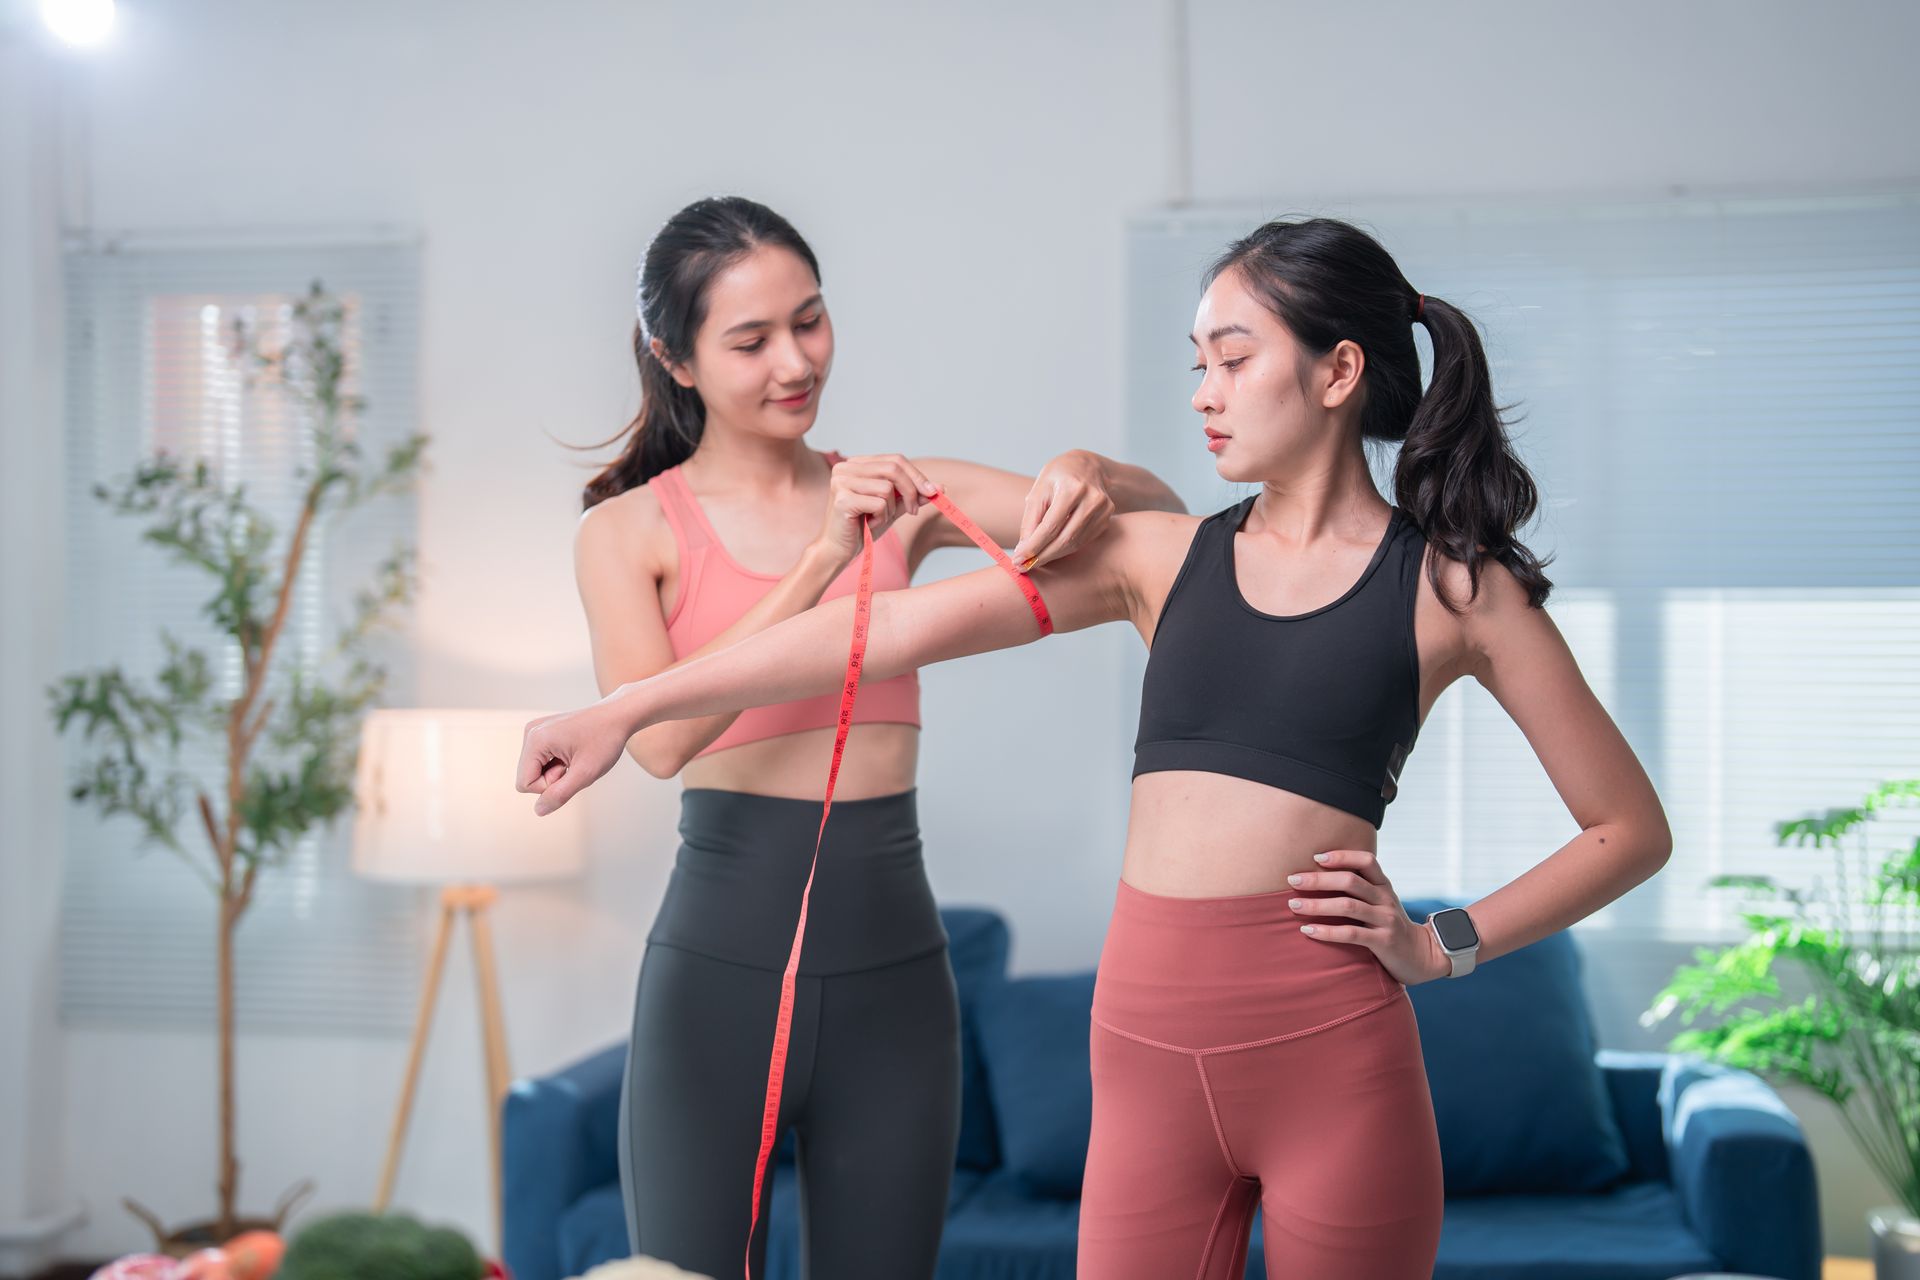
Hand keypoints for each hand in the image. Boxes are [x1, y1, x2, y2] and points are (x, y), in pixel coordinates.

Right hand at [515, 697, 635, 815]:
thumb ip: (560, 794)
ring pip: (535, 770)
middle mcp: (530, 732)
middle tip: (575, 763)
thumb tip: (539, 810)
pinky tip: (573, 753)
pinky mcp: (544, 733)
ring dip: (556, 772)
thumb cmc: (605, 740)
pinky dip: (557, 763)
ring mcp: (536, 731)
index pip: (524, 784)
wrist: (618, 716)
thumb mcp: (585, 773)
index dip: (550, 786)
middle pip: (528, 777)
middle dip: (553, 778)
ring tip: (575, 757)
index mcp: (535, 740)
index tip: (570, 769)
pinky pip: (542, 761)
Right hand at [814, 452, 939, 565]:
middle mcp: (845, 467)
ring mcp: (841, 481)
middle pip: (894, 468)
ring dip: (891, 509)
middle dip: (911, 490)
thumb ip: (912, 495)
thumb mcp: (893, 508)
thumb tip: (939, 487)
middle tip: (913, 512)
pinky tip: (869, 524)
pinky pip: (879, 503)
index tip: (933, 492)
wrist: (839, 551)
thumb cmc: (863, 528)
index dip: (917, 475)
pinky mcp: (842, 498)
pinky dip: (881, 517)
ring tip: (878, 520)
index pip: (895, 460)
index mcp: (856, 464)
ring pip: (887, 487)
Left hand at [1009, 450, 1116, 572]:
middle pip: (1064, 538)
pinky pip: (1083, 541)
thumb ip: (1031, 518)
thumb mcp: (1039, 489)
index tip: (1018, 560)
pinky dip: (1066, 549)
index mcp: (1072, 488)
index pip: (1050, 526)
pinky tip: (1052, 550)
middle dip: (1042, 556)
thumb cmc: (1058, 477)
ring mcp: (1103, 510)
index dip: (1033, 546)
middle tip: (1025, 566)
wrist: (1087, 466)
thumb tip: (1024, 549)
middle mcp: (1092, 499)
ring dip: (1053, 555)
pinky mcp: (1106, 518)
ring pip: (1074, 544)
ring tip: (1035, 560)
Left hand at [1285, 848, 1453, 984]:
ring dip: (1317, 905)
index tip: (1316, 857)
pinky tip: (1308, 930)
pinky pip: (1351, 934)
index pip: (1366, 861)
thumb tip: (1319, 876)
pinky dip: (1327, 931)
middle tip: (1292, 880)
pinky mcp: (1383, 942)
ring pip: (1348, 906)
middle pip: (1350, 881)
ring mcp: (1386, 920)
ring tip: (1294, 906)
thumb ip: (1360, 890)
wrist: (1422, 957)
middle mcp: (1385, 899)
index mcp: (1384, 886)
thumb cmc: (1390, 927)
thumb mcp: (1381, 903)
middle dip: (1318, 879)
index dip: (1342, 856)